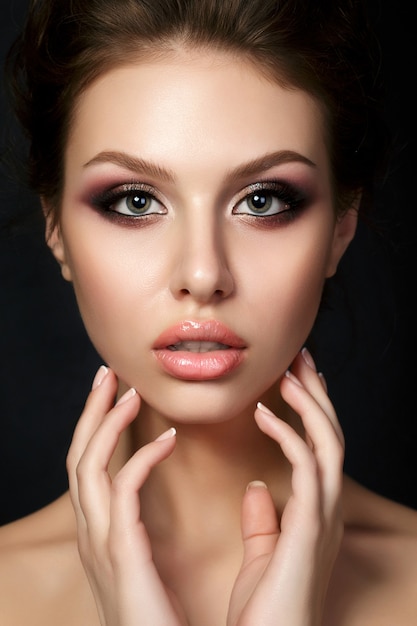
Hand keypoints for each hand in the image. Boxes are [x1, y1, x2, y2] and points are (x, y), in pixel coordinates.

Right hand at [66, 366, 186, 625]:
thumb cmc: (161, 618)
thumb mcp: (146, 564)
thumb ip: (144, 528)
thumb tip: (157, 501)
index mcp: (100, 533)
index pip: (88, 468)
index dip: (97, 428)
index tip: (115, 394)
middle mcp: (91, 533)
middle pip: (79, 456)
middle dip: (91, 412)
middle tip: (109, 373)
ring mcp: (100, 542)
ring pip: (88, 465)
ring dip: (106, 422)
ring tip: (127, 389)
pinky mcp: (120, 552)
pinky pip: (123, 490)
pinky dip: (141, 457)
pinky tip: (168, 439)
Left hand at [227, 349, 343, 625]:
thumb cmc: (266, 610)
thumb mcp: (263, 554)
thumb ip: (264, 520)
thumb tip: (256, 487)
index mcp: (316, 513)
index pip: (320, 448)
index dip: (310, 411)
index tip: (292, 380)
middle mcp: (327, 510)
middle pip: (332, 436)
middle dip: (317, 394)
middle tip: (299, 359)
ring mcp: (324, 518)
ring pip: (330, 443)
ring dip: (311, 403)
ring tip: (289, 372)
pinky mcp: (311, 528)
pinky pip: (308, 467)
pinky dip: (289, 434)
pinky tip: (264, 415)